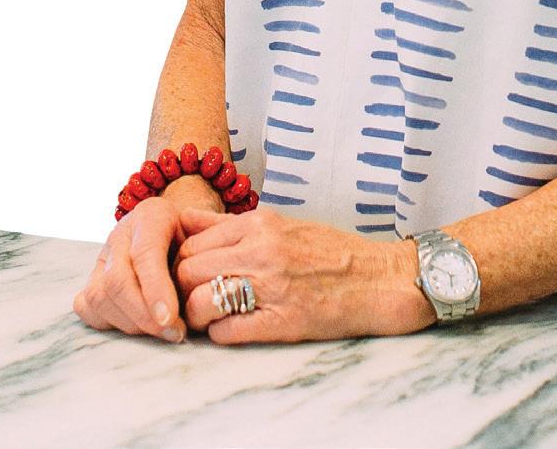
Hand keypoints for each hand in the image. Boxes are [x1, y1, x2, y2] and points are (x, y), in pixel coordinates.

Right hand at [71, 197, 192, 342]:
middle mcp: (120, 234)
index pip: (145, 253)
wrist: (175, 229)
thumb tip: (205, 291)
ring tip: (161, 332)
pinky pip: (87, 305)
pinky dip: (107, 322)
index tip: (170, 319)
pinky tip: (136, 325)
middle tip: (174, 333)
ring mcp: (102, 256)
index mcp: (150, 216)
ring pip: (99, 296)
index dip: (155, 289)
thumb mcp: (206, 236)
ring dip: (130, 323)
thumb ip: (206, 255)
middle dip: (144, 315)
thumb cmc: (194, 237)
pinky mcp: (92, 278)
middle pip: (117, 280)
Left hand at [171, 204, 416, 343]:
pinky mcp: (284, 321)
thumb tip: (185, 221)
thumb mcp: (280, 223)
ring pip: (200, 301)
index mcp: (258, 223)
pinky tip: (231, 330)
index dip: (179, 262)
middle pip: (188, 270)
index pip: (190, 241)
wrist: (377, 278)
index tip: (183, 275)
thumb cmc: (328, 251)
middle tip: (188, 300)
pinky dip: (220, 334)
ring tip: (207, 319)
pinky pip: (228, 331)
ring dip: (196, 315)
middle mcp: (261, 250)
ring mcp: (272, 286)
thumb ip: (233, 225)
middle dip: (180, 289)